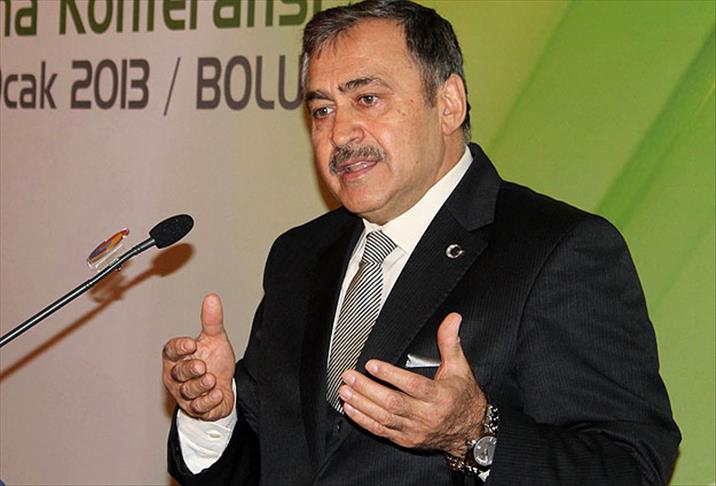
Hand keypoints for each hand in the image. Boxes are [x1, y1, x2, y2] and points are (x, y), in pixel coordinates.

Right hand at [162, 293, 235, 420]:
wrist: (225, 386)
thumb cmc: (213, 360)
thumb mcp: (214, 339)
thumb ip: (212, 320)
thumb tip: (212, 297)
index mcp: (177, 357)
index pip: (170, 351)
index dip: (179, 348)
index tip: (191, 343)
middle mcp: (177, 377)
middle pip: (177, 373)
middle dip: (189, 370)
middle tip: (202, 366)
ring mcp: (186, 395)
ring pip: (187, 391)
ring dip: (199, 385)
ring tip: (211, 379)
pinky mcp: (198, 409)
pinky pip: (199, 408)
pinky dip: (208, 402)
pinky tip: (218, 394)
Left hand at [339, 313, 485, 455]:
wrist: (470, 432)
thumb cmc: (463, 398)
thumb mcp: (459, 368)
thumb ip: (450, 342)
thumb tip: (452, 319)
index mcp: (439, 396)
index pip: (412, 385)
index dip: (390, 375)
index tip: (372, 365)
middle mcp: (425, 415)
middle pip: (392, 403)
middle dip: (367, 389)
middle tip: (350, 376)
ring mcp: (414, 430)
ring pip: (383, 418)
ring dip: (361, 404)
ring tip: (345, 390)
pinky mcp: (405, 439)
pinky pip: (381, 431)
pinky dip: (363, 420)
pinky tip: (351, 409)